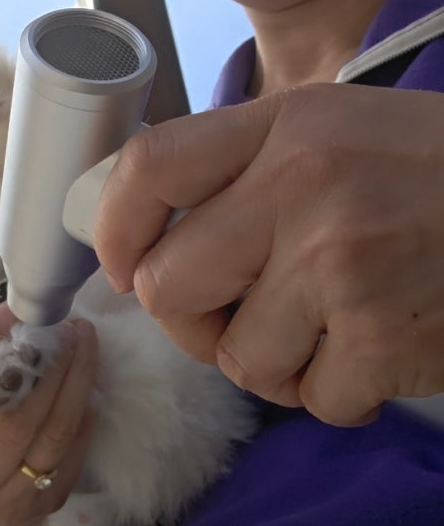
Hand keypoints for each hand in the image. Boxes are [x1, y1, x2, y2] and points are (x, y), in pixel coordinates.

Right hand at [0, 304, 97, 525]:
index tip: (10, 313)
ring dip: (75, 379)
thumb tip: (10, 317)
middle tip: (63, 328)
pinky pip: (75, 447)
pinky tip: (85, 377)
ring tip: (83, 340)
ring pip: (54, 433)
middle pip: (13, 421)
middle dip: (45, 366)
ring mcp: (11, 501)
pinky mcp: (48, 502)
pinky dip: (83, 407)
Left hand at [95, 83, 443, 425]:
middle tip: (232, 318)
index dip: (113, 229)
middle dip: (189, 322)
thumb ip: (238, 175)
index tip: (121, 265)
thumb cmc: (425, 179)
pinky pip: (311, 398)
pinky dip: (334, 389)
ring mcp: (342, 264)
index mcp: (285, 126)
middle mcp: (305, 186)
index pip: (148, 169)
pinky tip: (374, 348)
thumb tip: (148, 241)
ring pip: (238, 360)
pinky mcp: (382, 337)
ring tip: (328, 327)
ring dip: (273, 361)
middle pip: (165, 287)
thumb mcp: (329, 138)